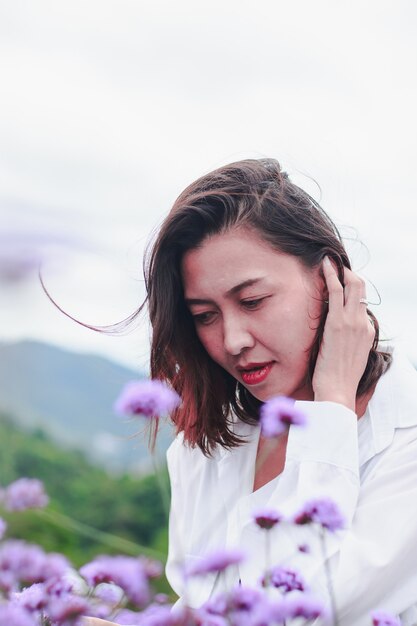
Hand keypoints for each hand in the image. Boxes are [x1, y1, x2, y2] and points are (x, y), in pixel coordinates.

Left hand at [312, 257, 374, 411]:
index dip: (351, 289)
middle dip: (350, 273)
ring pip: (352, 285)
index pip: (361, 303)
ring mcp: (352, 322)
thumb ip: (345, 342)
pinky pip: (336, 292)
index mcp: (367, 332)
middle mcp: (363, 323)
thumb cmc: (337, 379)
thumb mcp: (347, 357)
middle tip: (336, 265)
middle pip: (361, 289)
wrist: (337, 391)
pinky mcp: (338, 322)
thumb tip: (333, 336)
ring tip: (328, 260)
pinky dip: (331, 275)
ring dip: (340, 270)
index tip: (339, 280)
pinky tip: (324, 266)